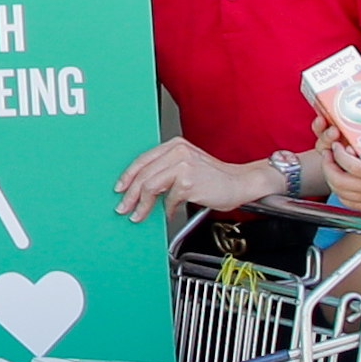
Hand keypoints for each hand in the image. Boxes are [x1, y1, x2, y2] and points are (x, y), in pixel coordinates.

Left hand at [111, 139, 280, 223]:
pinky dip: (167, 210)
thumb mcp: (187, 165)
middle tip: (123, 207)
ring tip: (138, 215)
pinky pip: (168, 199)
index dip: (128, 176)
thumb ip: (166, 170)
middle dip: (130, 194)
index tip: (120, 188)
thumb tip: (141, 188)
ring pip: (150, 186)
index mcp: (174, 145)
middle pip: (143, 174)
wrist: (241, 183)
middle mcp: (177, 152)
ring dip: (142, 205)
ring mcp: (183, 165)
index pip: (142, 159)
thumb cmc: (216, 178)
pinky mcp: (188, 182)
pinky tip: (169, 214)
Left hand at [314, 133, 360, 226]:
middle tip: (328, 153)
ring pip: (342, 194)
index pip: (354, 166)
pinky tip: (343, 185)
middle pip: (341, 181)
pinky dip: (340, 193)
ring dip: (332, 179)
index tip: (338, 145)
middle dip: (329, 166)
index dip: (340, 156)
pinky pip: (350, 204)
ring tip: (332, 166)